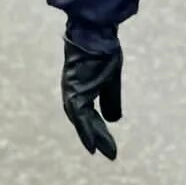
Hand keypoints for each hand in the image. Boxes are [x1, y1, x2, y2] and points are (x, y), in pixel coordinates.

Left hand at [62, 36, 122, 160]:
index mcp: (82, 89)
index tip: (106, 145)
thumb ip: (110, 99)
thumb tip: (113, 120)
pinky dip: (86, 129)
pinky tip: (92, 140)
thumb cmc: (102, 50)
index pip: (90, 114)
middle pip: (84, 120)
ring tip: (100, 151)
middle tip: (107, 154)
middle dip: (94, 136)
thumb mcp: (111, 78)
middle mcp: (73, 92)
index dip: (97, 129)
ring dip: (91, 136)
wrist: (94, 30)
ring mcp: (72, 90)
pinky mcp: (73, 89)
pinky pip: (80, 114)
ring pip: (80, 119)